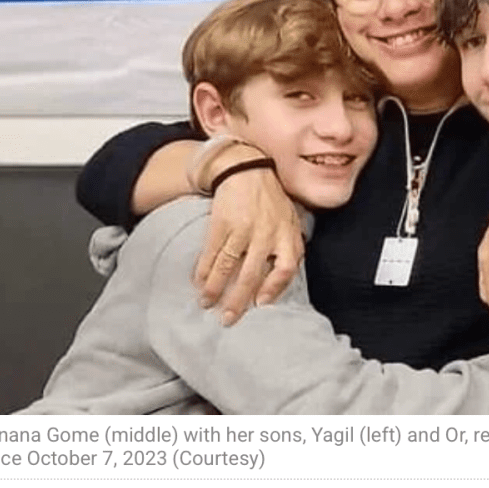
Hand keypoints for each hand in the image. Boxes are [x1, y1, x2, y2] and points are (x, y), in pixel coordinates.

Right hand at [195, 166, 303, 325]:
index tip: (261, 303)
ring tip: (206, 303)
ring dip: (215, 288)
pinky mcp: (222, 223)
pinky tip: (198, 282)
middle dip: (238, 300)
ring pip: (228, 266)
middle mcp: (267, 233)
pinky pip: (212, 252)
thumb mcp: (290, 219)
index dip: (275, 288)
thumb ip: (290, 244)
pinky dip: (204, 270)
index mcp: (287, 233)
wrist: (247, 168)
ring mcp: (243, 229)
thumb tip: (283, 277)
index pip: (287, 267)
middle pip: (253, 274)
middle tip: (228, 318)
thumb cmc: (271, 198)